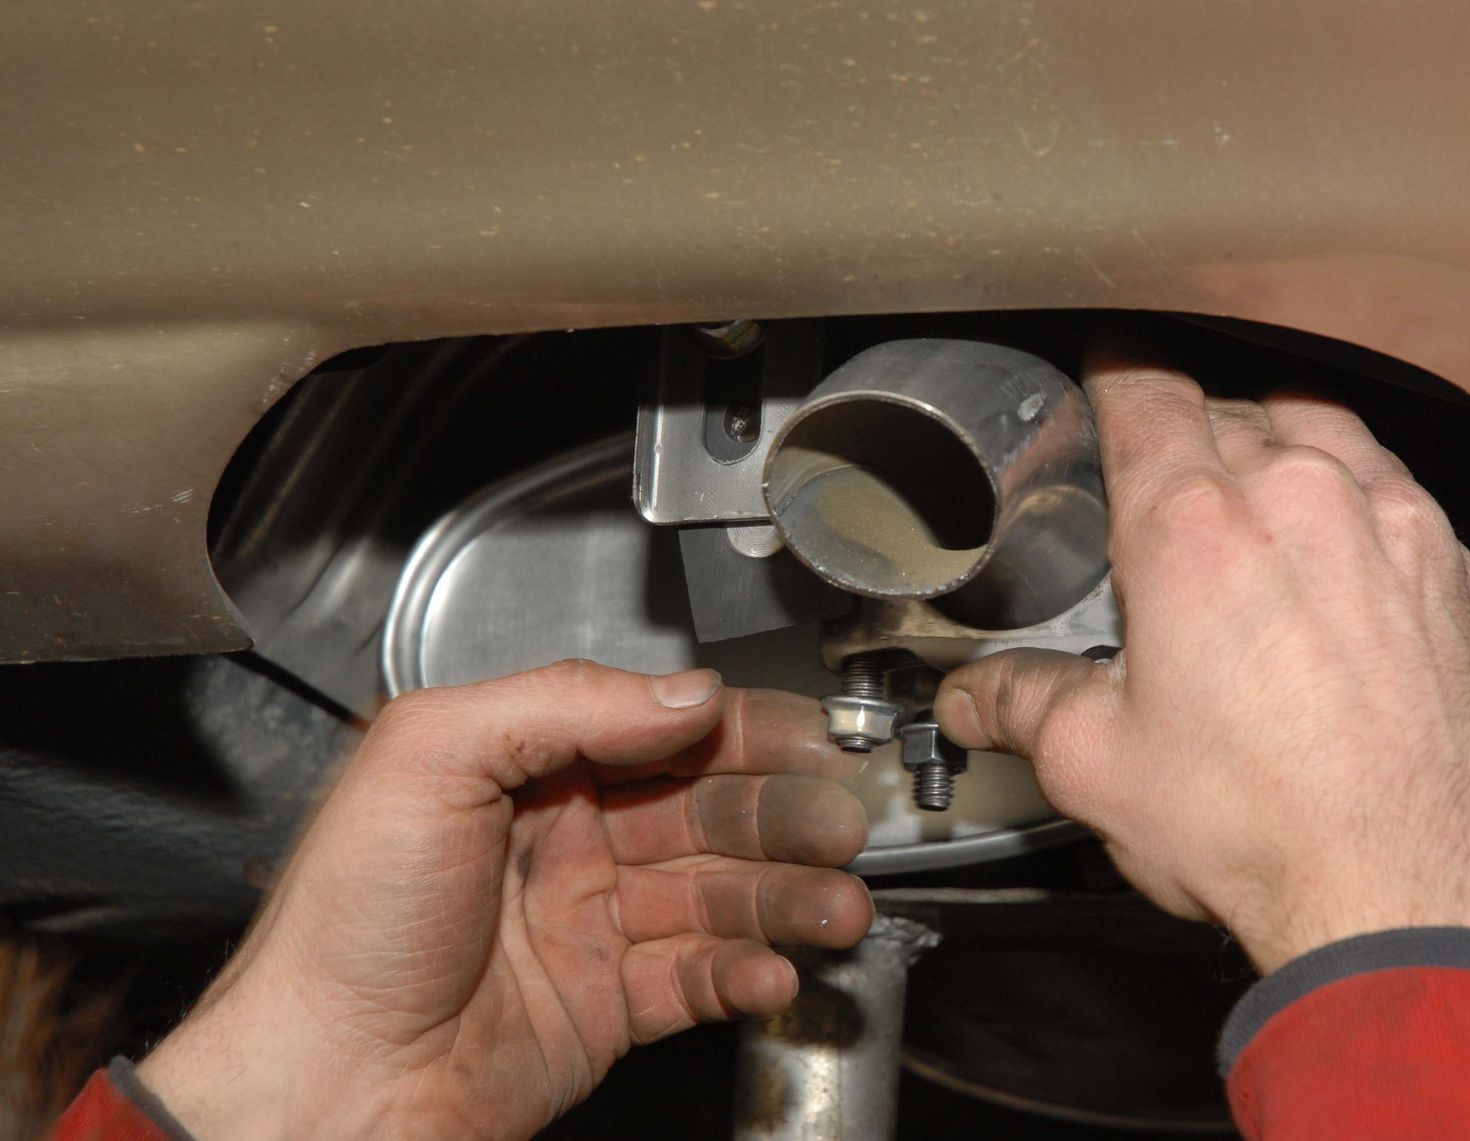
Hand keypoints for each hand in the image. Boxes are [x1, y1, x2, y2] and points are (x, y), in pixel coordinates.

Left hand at [139, 661, 872, 1138]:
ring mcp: (587, 928)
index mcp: (523, 768)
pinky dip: (747, 975)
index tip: (809, 738)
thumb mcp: (431, 756)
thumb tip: (684, 690)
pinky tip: (775, 972)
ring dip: (786, 898)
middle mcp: (563, 842)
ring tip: (836, 906)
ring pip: (717, 897)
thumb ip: (564, 701)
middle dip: (782, 814)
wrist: (321, 1084)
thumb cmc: (344, 925)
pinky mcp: (603, 1012)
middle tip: (842, 825)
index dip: (741, 730)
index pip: (660, 729)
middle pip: (706, 810)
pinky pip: (698, 981)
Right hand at [933, 358, 1469, 971]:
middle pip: (1230, 408)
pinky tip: (1341, 550)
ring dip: (1280, 444)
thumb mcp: (1098, 764)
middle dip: (1191, 434)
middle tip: (1166, 490)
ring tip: (1255, 496)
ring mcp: (1390, 524)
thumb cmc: (1261, 826)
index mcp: (1191, 527)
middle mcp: (1298, 498)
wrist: (1405, 889)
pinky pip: (1398, 486)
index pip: (1145, 391)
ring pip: (1324, 429)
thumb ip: (1023, 704)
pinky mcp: (1454, 566)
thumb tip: (975, 698)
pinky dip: (1359, 494)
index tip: (1109, 381)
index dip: (1116, 376)